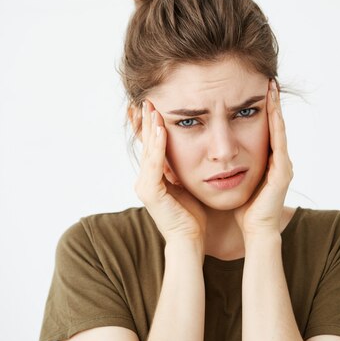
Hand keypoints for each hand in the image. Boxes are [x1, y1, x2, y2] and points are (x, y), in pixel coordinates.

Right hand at [134, 100, 206, 242]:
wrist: (191, 241)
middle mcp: (145, 180)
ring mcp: (145, 186)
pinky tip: (162, 129)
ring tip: (152, 108)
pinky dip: (158, 145)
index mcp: (154, 178)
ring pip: (149, 150)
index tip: (153, 106)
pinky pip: (155, 164)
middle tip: (147, 99)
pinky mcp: (150, 192)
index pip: (152, 146)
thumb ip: (182, 170)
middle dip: (146, 121)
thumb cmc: (194, 216)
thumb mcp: (187, 185)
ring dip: (151, 127)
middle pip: (146, 144)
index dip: (151, 126)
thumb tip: (190, 152)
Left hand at [233, 79, 292, 236]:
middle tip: (268, 80)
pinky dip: (277, 124)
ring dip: (277, 107)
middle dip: (272, 102)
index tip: (256, 88)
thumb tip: (209, 151)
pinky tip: (274, 109)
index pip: (265, 129)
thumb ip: (229, 164)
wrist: (255, 231)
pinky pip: (280, 142)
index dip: (263, 109)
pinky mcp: (282, 171)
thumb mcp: (234, 179)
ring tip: (273, 87)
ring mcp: (283, 164)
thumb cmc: (243, 209)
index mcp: (267, 161)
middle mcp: (278, 160)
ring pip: (279, 129)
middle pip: (275, 125)